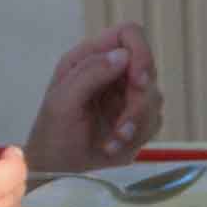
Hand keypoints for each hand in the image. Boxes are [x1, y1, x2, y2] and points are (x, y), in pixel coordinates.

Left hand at [23, 23, 159, 173]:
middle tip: (121, 127)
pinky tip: (114, 147)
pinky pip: (153, 122)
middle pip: (148, 69)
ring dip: (136, 124)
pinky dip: (137, 137)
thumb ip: (90, 73)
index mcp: (90, 58)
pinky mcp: (136, 121)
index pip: (129, 34)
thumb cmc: (51, 135)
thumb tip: (122, 55)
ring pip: (154, 98)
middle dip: (138, 101)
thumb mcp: (63, 101)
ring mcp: (125, 97)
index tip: (138, 82)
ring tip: (113, 141)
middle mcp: (111, 73)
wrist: (56, 172)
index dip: (141, 52)